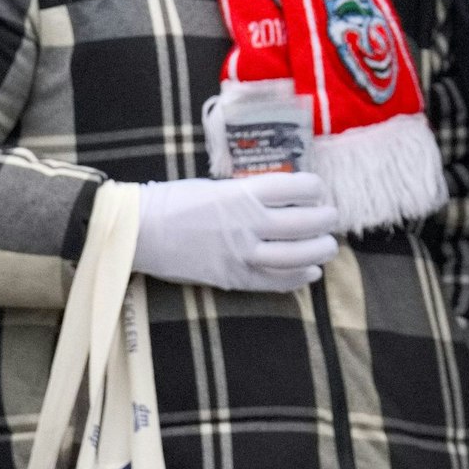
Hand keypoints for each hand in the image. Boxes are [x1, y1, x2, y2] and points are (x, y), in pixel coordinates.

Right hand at [134, 174, 339, 292]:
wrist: (137, 230)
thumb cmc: (173, 201)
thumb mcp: (216, 186)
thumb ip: (249, 193)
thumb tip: (283, 197)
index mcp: (242, 193)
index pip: (295, 188)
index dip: (314, 189)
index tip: (319, 191)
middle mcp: (247, 223)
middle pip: (303, 224)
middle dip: (324, 222)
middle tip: (331, 219)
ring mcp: (239, 253)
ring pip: (294, 256)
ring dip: (318, 252)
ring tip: (327, 248)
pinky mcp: (230, 277)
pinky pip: (272, 282)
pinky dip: (296, 279)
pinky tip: (308, 274)